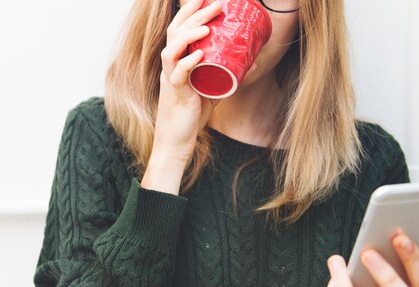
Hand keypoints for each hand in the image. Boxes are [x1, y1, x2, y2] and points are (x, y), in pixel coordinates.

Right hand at [154, 0, 222, 162]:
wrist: (176, 141)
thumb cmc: (190, 115)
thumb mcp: (210, 90)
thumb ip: (223, 76)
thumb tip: (249, 64)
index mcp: (176, 62)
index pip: (179, 30)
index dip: (190, 12)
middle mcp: (170, 67)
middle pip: (176, 33)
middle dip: (194, 15)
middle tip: (215, 4)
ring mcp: (171, 80)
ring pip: (172, 50)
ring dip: (189, 35)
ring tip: (207, 26)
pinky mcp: (175, 95)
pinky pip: (177, 75)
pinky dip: (187, 63)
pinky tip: (198, 55)